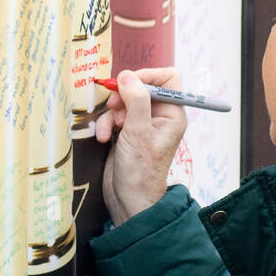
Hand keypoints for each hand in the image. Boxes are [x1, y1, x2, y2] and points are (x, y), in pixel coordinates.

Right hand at [95, 68, 187, 226]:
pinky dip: (106, 124)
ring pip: (124, 101)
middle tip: (113, 107)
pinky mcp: (127, 132)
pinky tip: (103, 138)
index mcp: (173, 114)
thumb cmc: (140, 171)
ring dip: (111, 113)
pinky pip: (114, 116)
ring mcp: (143, 125)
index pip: (168, 79)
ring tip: (108, 130)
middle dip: (123, 96)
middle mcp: (160, 117)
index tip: (129, 84)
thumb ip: (135, 100)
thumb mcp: (137, 131)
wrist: (128, 200)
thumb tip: (127, 76)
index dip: (147, 76)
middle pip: (140, 87)